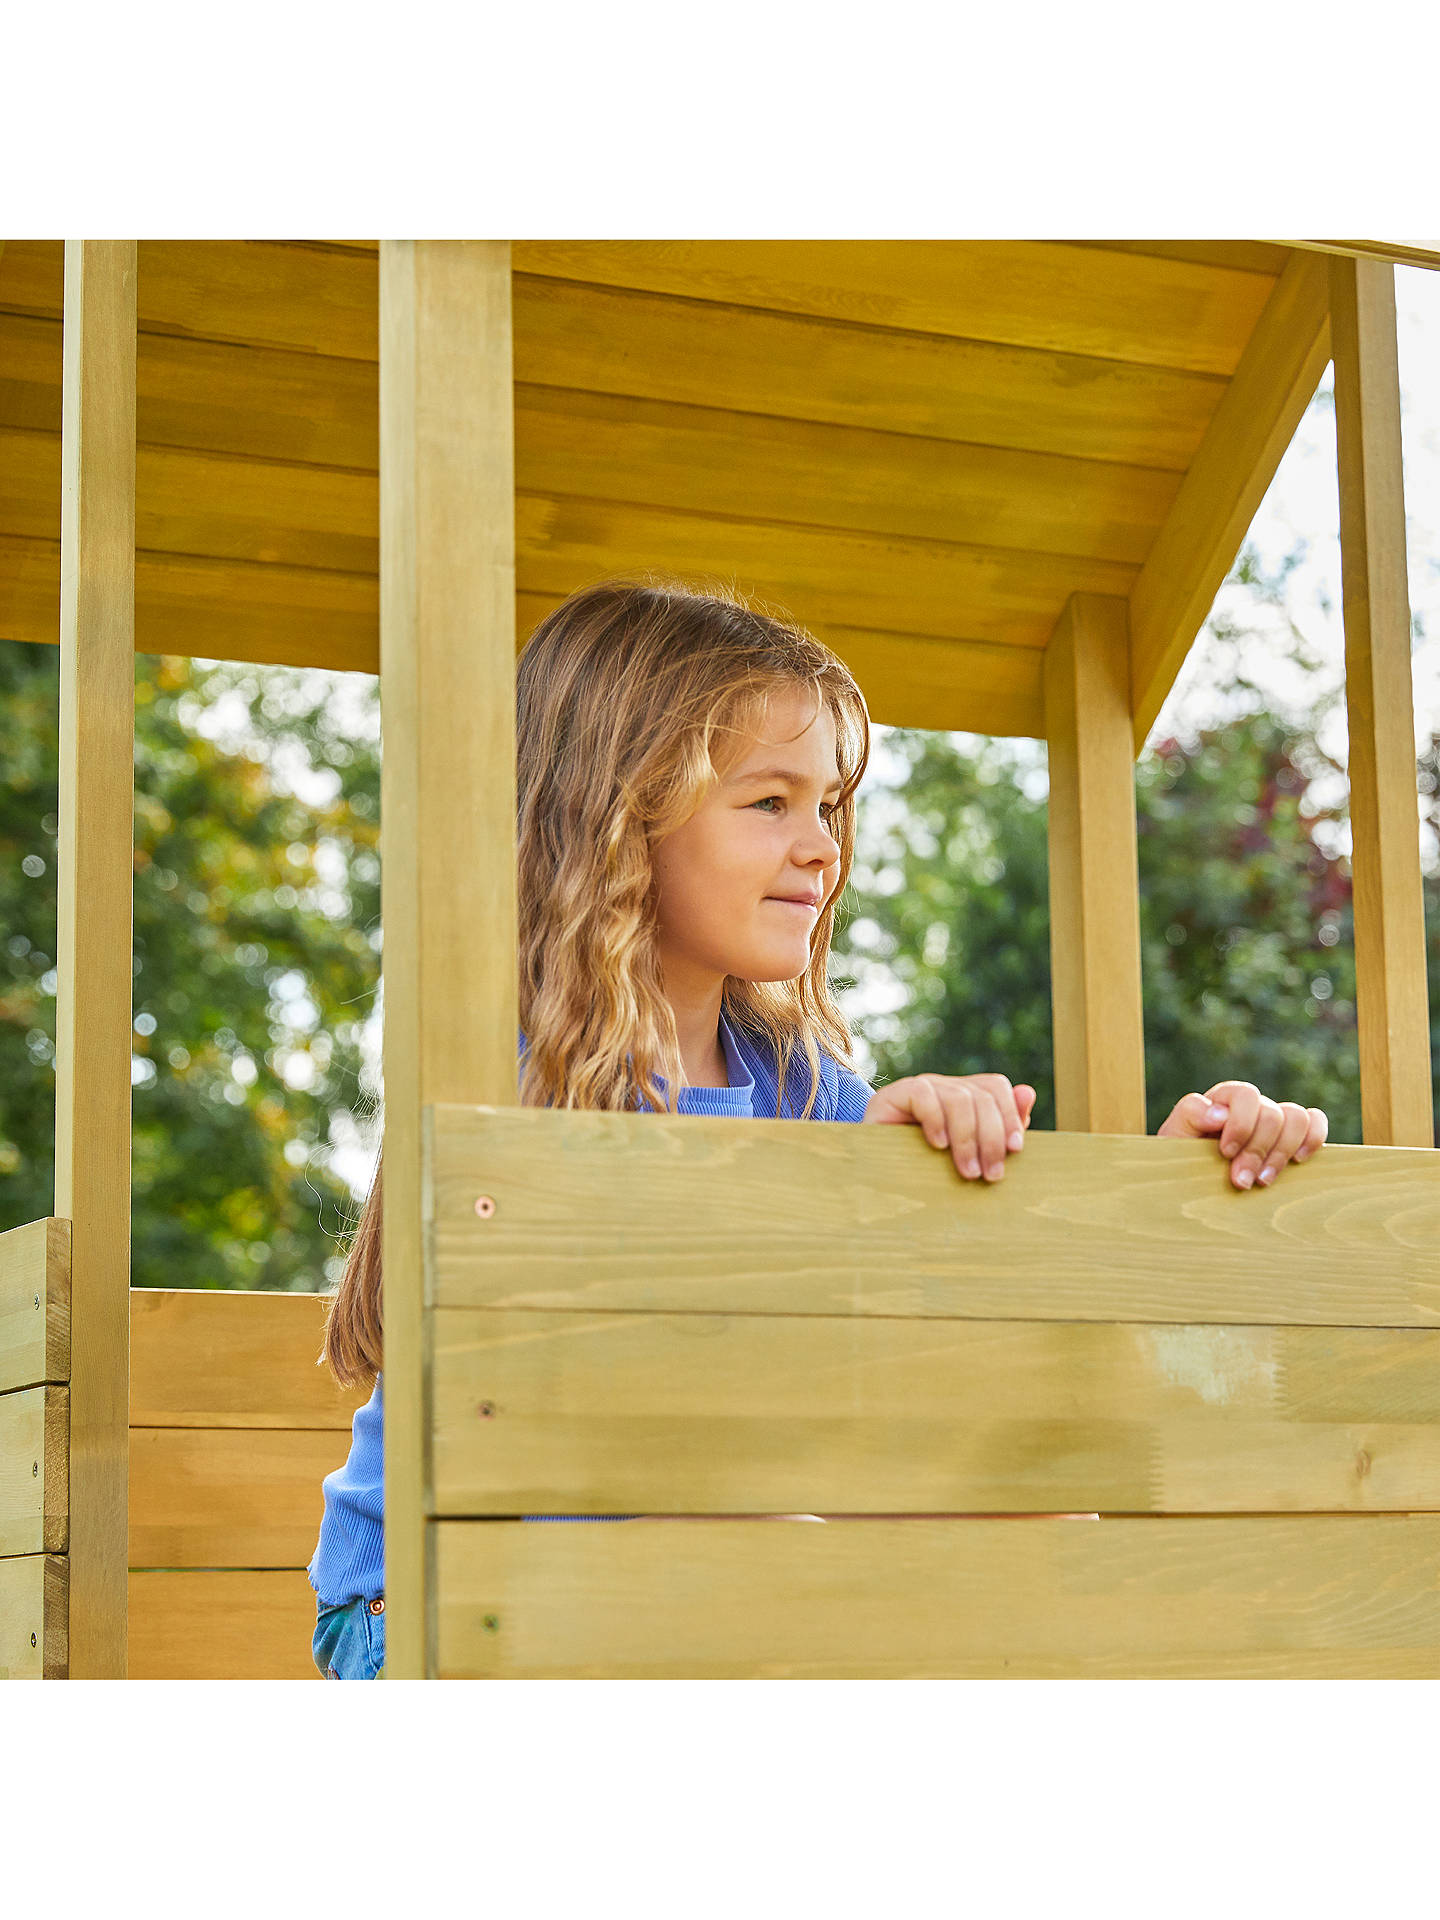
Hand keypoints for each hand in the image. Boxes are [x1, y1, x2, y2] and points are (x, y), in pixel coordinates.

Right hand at [863, 1073, 1037, 1181]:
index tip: (1016, 1150)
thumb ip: (1001, 1128)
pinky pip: (923, 1096)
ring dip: (968, 1139)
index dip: (1010, 1115)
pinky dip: (936, 1121)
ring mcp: (918, 1089)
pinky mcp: (893, 1096)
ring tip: (968, 1172)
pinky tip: (938, 1147)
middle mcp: (943, 1087)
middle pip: (981, 1095)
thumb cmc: (929, 1171)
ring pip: (958, 1098)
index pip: (995, 1087)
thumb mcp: (971, 1155)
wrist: (876, 1180)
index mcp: (964, 1096)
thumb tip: (1029, 1092)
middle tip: (992, 1175)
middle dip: (992, 1137)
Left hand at [1157, 1080, 1327, 1188]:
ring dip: (1282, 1152)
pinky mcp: (1292, 1136)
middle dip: (1258, 1151)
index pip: (1245, 1095)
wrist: (1189, 1182)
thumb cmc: (1180, 1158)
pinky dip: (1312, 1138)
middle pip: (1272, 1113)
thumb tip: (1219, 1113)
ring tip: (1263, 1181)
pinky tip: (1297, 1161)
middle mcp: (1251, 1106)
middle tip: (1241, 1181)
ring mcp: (1274, 1120)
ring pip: (1297, 1118)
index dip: (1240, 1124)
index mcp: (1222, 1099)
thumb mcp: (1174, 1136)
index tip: (1226, 1153)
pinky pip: (1314, 1122)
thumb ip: (1189, 1115)